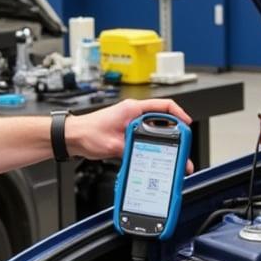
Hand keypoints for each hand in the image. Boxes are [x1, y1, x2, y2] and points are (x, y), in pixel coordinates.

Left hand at [67, 98, 194, 170]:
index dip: (179, 114)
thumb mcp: (113, 144)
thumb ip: (132, 148)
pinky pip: (146, 136)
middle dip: (176, 132)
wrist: (72, 137)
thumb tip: (148, 155)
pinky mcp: (127, 131)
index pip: (164, 106)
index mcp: (133, 109)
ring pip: (156, 129)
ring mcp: (131, 122)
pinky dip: (153, 144)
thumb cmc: (87, 133)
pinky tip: (155, 154)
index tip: (187, 125)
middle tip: (183, 144)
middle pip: (163, 119)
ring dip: (165, 139)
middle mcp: (133, 113)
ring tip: (172, 152)